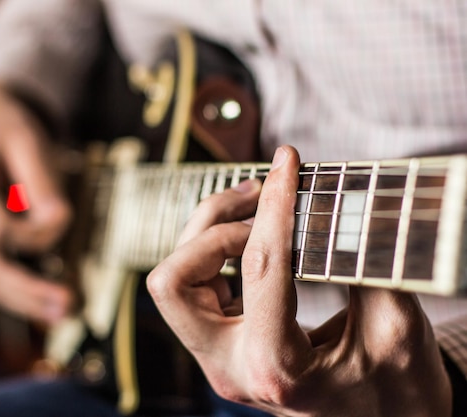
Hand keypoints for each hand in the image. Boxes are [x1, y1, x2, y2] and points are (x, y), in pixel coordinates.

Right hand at [0, 84, 73, 325]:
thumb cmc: (8, 124)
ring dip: (22, 302)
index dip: (36, 236)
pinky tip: (38, 304)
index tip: (64, 219)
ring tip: (59, 316)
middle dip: (28, 291)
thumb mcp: (30, 140)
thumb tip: (58, 223)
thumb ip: (43, 183)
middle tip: (69, 306)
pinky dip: (12, 292)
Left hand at [147, 146, 451, 416]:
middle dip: (213, 226)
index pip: (260, 269)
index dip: (275, 207)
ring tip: (257, 204)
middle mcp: (229, 366)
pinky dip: (215, 252)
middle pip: (174, 280)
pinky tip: (253, 235)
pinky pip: (194, 288)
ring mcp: (218, 358)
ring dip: (208, 233)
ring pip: (174, 281)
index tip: (288, 164)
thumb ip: (362, 263)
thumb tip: (337, 203)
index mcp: (275, 367)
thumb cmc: (398, 389)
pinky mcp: (220, 345)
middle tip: (262, 195)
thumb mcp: (396, 328)